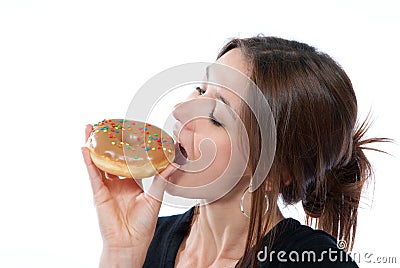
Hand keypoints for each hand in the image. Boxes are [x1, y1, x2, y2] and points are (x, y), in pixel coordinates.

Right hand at [81, 124, 177, 266]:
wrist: (130, 244)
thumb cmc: (143, 225)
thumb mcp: (154, 199)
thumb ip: (161, 181)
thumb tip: (174, 164)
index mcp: (132, 182)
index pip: (129, 160)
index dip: (127, 146)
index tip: (128, 131)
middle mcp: (118, 182)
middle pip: (111, 158)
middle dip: (107, 142)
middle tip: (106, 124)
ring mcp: (107, 187)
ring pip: (99, 162)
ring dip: (94, 146)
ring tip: (91, 129)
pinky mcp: (98, 194)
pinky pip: (93, 175)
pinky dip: (89, 162)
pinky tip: (85, 149)